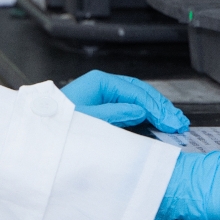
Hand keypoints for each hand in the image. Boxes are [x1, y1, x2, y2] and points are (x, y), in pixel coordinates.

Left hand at [59, 70, 188, 132]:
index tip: (170, 121)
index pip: (136, 93)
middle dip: (161, 107)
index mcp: (100, 83)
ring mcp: (106, 96)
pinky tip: (158, 124)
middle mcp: (105, 86)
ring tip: (174, 123)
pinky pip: (131, 110)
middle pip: (141, 93)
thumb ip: (115, 114)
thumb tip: (139, 111)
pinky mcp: (105, 109)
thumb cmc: (59, 126)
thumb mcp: (88, 120)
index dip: (156, 108)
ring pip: (139, 100)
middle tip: (178, 122)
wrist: (41, 136)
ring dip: (157, 112)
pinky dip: (147, 117)